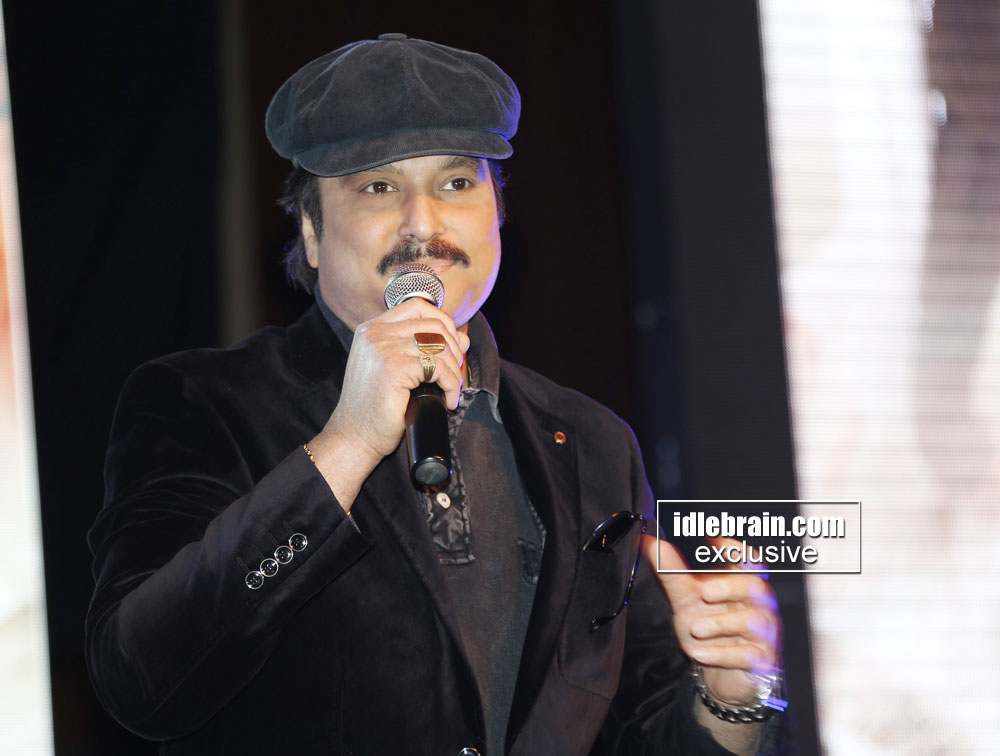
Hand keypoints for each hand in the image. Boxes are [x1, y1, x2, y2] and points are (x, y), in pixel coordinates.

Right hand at [307, 298, 468, 508]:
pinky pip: (438, 368)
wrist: (355, 436)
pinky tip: (448, 401)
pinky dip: (451, 385)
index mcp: (373, 329)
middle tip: (455, 374)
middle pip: (434, 324)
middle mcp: (376, 333)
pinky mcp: (394, 368)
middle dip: (454, 349)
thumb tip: (464, 339)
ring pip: (440, 347)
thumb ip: (425, 349)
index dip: (444, 323)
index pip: (418, 307)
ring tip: (452, 390)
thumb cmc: (376, 406)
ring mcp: (384, 348)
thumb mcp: (400, 370)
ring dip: (455, 371)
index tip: (452, 349)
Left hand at [641, 535, 781, 705]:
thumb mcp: (686, 599)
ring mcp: (763, 633)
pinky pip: (747, 655)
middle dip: (729, 587)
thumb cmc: (708, 630)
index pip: (748, 560)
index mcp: (740, 584)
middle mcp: (757, 605)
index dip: (738, 549)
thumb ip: (671, 572)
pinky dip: (721, 654)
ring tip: (695, 628)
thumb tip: (649, 542)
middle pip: (755, 586)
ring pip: (752, 621)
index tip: (717, 540)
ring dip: (720, 623)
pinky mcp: (761, 660)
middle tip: (704, 592)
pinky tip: (700, 653)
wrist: (718, 675)